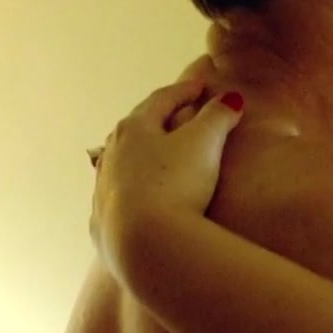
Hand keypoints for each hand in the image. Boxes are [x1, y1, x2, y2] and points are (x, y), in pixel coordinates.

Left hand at [89, 79, 245, 275]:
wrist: (146, 245)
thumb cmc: (176, 184)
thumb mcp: (204, 143)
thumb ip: (217, 116)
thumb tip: (230, 99)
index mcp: (133, 129)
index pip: (161, 100)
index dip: (184, 91)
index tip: (200, 87)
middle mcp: (111, 156)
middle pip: (135, 130)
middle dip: (156, 120)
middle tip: (175, 115)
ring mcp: (103, 192)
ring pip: (121, 165)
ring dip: (138, 157)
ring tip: (154, 157)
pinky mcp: (102, 225)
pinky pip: (117, 202)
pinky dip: (130, 194)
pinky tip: (137, 201)